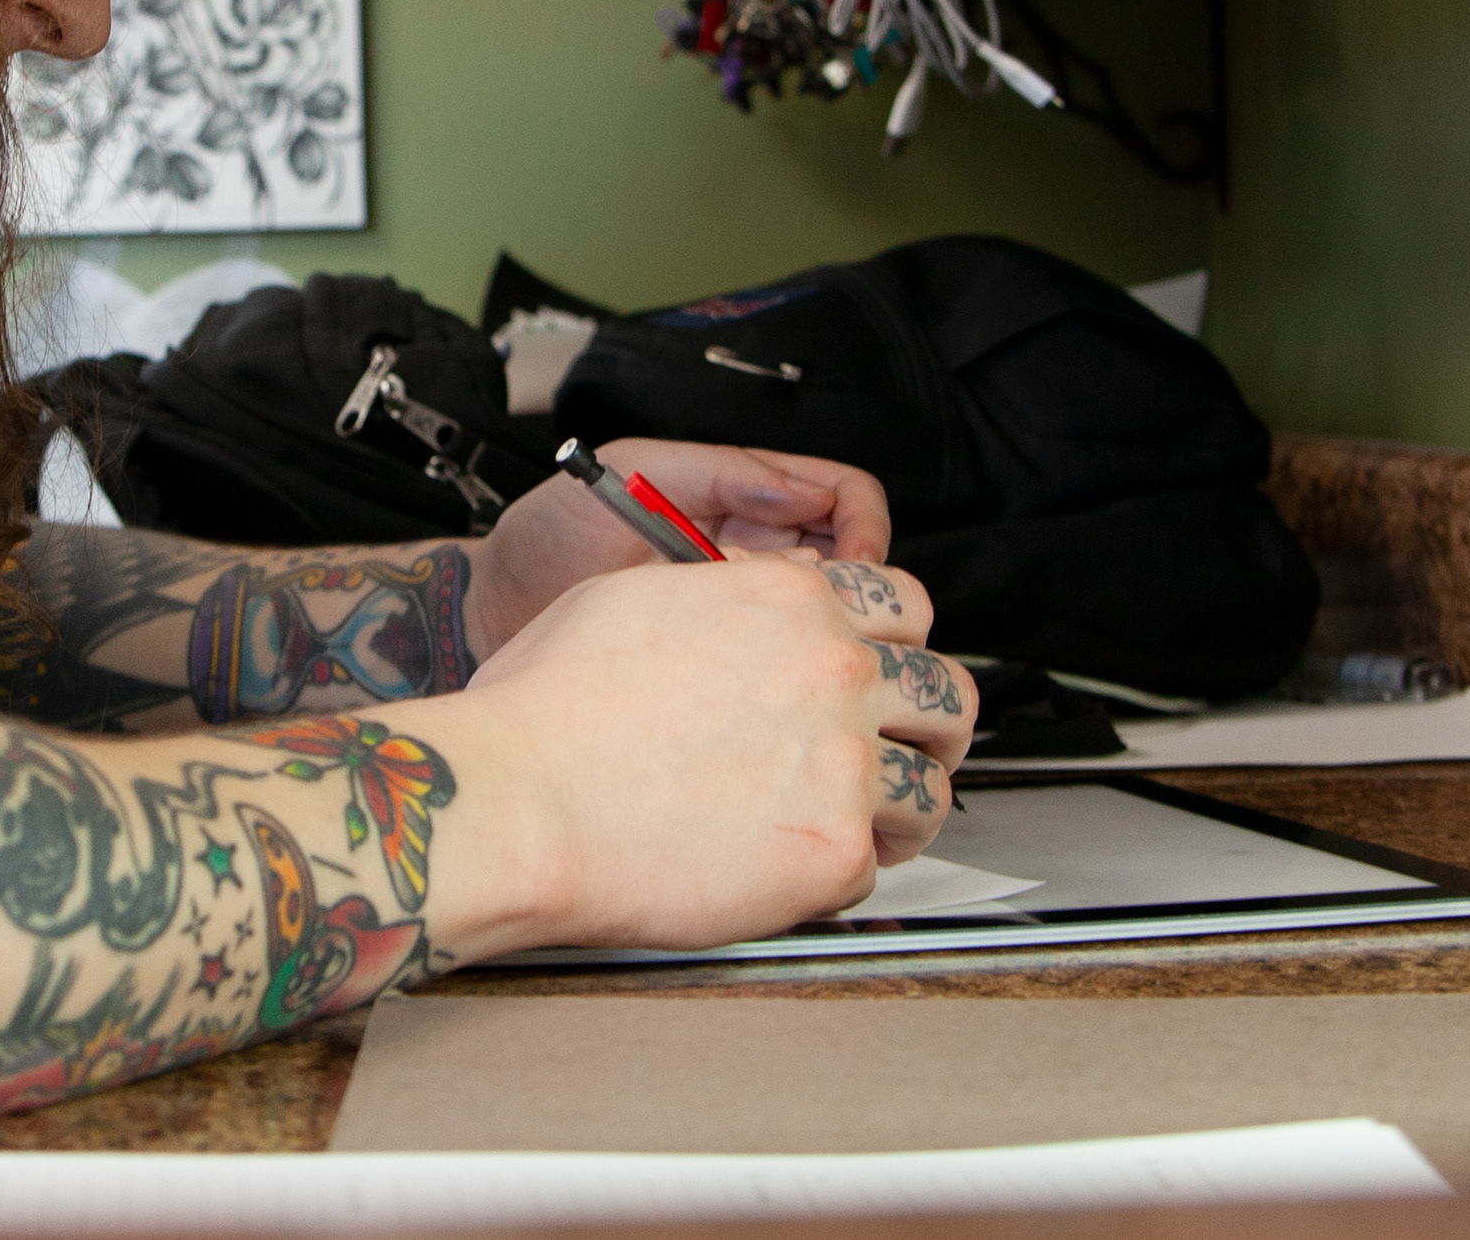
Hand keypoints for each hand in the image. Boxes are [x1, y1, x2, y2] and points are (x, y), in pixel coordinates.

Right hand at [436, 557, 976, 951]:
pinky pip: (873, 868)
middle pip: (948, 692)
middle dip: (930, 726)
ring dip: (901, 809)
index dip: (897, 643)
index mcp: (790, 599)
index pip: (906, 604)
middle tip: (901, 752)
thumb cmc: (548, 709)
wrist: (520, 801)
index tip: (886, 671)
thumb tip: (752, 605)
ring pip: (932, 787)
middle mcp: (834, 671)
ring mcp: (843, 762)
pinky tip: (790, 869)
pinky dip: (838, 874)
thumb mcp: (637, 597)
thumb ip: (726, 596)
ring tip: (861, 827)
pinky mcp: (833, 850)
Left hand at [465, 439, 898, 659]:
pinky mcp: (718, 662)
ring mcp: (737, 608)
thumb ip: (716, 470)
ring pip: (827, 622)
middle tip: (830, 627)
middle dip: (861, 593)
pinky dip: (784, 677)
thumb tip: (803, 489)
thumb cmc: (545, 536)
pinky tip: (757, 690)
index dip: (863, 527)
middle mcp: (752, 549)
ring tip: (784, 657)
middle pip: (855, 563)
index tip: (851, 569)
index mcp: (740, 493)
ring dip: (823, 639)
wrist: (489, 613)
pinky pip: (778, 668)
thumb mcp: (626, 477)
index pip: (843, 496)